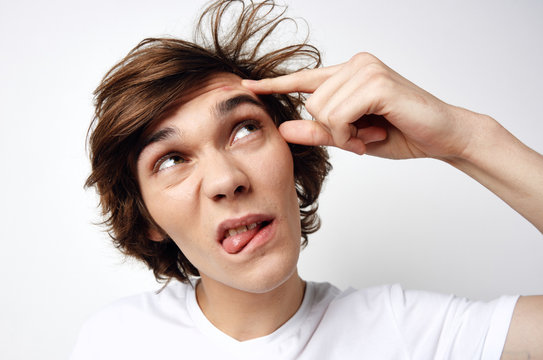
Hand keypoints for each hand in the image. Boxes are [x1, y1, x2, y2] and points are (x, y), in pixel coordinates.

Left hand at [243, 52, 476, 159]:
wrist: (443, 136)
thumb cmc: (400, 133)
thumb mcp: (351, 137)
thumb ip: (319, 132)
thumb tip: (283, 129)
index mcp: (348, 75)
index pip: (303, 79)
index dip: (274, 85)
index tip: (246, 86)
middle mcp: (355, 65)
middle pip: (311, 104)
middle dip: (332, 131)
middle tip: (361, 138)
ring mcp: (365, 70)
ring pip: (322, 110)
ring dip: (343, 134)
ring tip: (371, 134)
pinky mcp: (376, 81)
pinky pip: (339, 115)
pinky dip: (350, 133)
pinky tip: (372, 133)